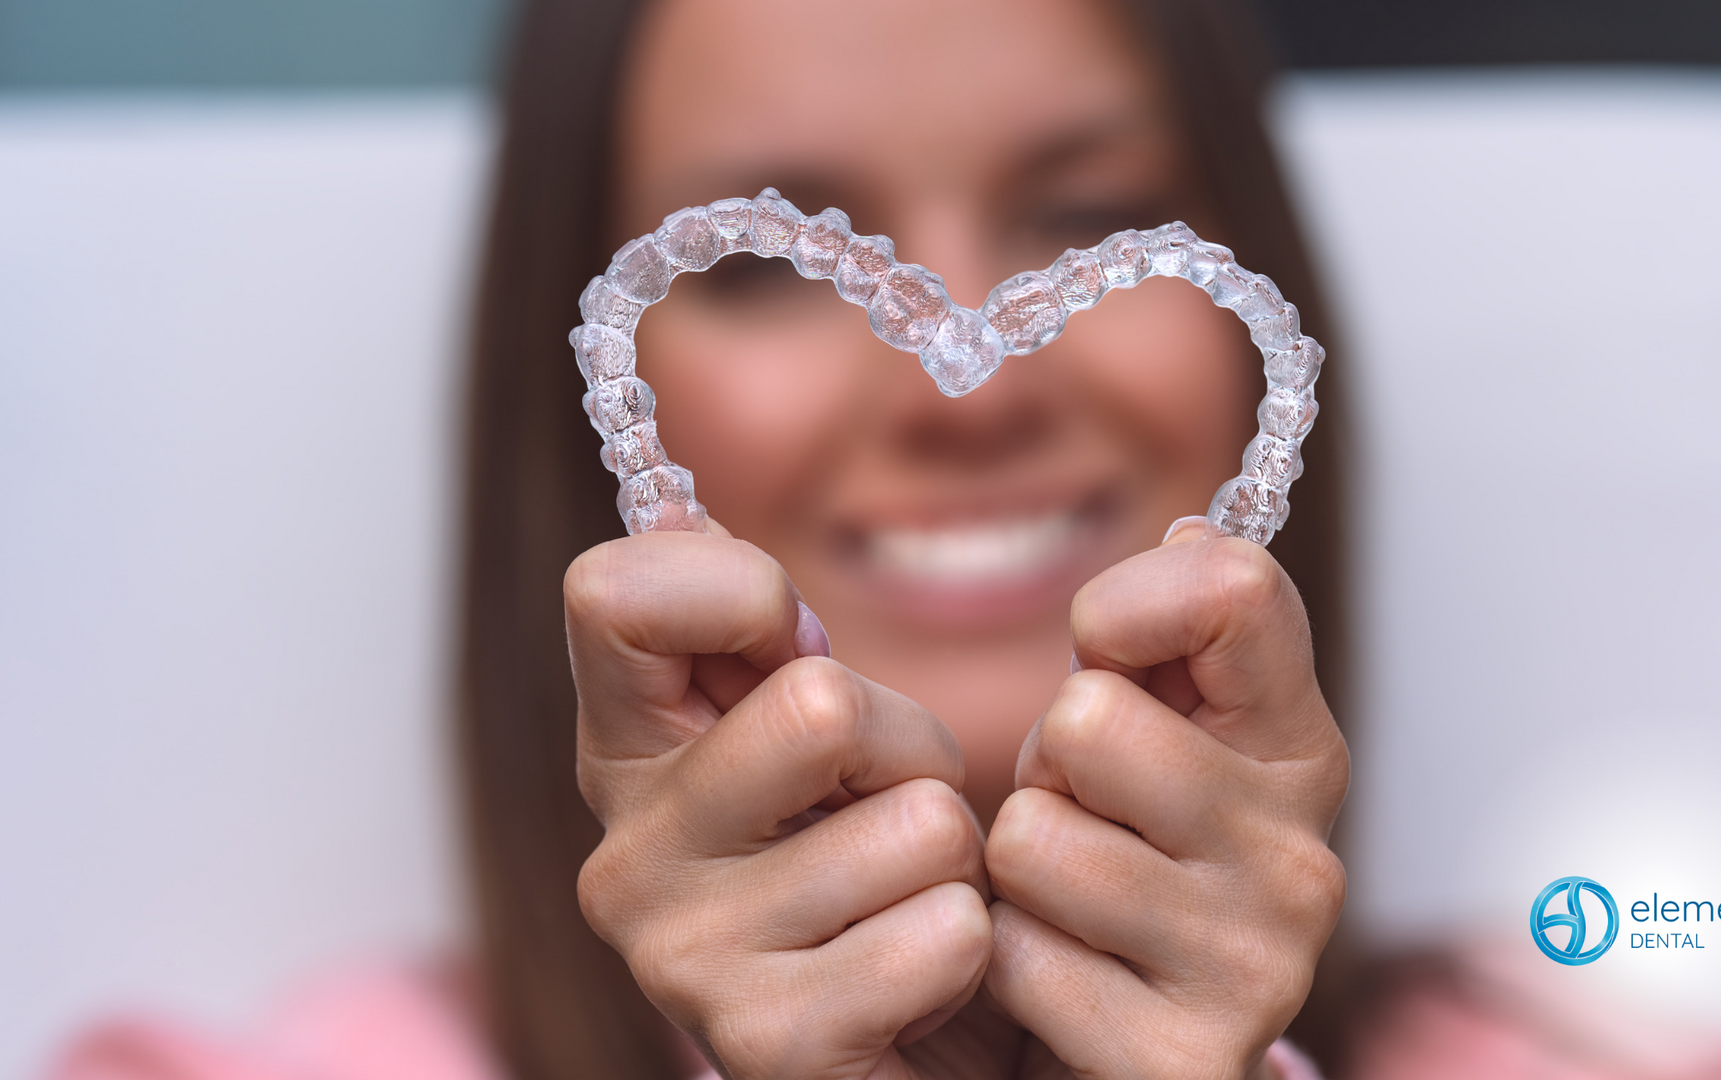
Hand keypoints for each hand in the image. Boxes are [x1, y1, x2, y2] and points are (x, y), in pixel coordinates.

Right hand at [567, 524, 1015, 1079]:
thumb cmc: (877, 868)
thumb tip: (676, 508)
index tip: (794, 648)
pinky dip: (976, 950)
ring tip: (909, 903)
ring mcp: (683, 960)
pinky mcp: (767, 1046)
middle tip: (896, 810)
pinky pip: (945, 931)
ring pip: (916, 823)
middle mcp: (625, 858)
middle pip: (818, 702)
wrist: (924, 1054)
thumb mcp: (824, 734)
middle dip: (910, 747)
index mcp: (627, 754)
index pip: (610, 596)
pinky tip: (924, 984)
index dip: (738, 590)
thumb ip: (762, 635)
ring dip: (956, 860)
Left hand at [982, 525, 1348, 1079]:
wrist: (1123, 1054)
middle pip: (1088, 721)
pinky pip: (1012, 954)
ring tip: (1065, 903)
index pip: (1235, 591)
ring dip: (1014, 873)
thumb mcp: (1148, 737)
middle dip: (1046, 769)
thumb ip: (1168, 638)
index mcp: (1301, 753)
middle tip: (1081, 822)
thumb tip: (1193, 532)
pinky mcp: (1180, 1057)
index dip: (1127, 604)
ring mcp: (1254, 966)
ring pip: (1033, 838)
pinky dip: (1001, 966)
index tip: (1106, 653)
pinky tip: (1058, 983)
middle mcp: (1303, 858)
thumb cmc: (1124, 868)